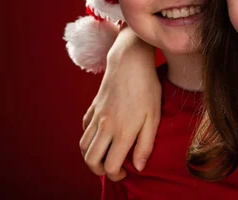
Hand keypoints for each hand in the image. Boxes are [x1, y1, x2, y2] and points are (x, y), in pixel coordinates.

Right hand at [79, 25, 159, 180]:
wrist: (130, 62)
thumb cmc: (147, 88)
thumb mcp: (154, 117)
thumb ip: (146, 144)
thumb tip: (138, 167)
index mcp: (122, 132)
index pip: (110, 166)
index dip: (116, 175)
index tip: (125, 173)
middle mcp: (105, 127)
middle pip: (91, 159)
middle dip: (99, 170)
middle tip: (113, 169)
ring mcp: (96, 116)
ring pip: (83, 146)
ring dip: (91, 156)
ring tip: (105, 156)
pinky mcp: (93, 107)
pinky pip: (84, 129)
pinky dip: (88, 138)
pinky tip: (100, 136)